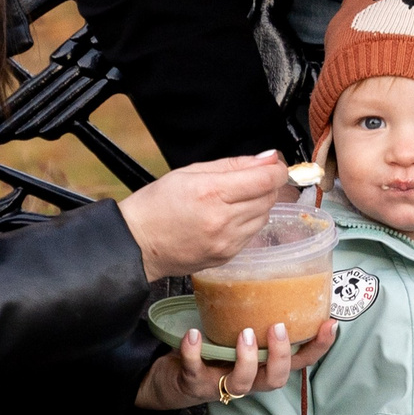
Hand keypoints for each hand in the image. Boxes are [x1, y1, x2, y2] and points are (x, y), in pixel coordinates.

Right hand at [117, 151, 290, 281]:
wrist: (138, 244)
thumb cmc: (156, 206)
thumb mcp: (190, 172)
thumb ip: (233, 164)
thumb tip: (267, 158)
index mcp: (211, 193)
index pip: (265, 180)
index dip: (276, 169)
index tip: (273, 164)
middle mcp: (222, 220)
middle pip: (268, 198)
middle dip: (265, 184)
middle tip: (250, 178)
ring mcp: (226, 242)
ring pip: (264, 216)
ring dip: (257, 204)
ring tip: (232, 200)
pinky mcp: (227, 256)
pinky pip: (252, 234)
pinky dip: (247, 222)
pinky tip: (226, 217)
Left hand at [136, 317, 337, 410]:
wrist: (174, 374)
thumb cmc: (213, 347)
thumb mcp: (239, 328)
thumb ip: (255, 310)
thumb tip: (270, 260)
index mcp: (265, 365)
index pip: (301, 361)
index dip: (318, 347)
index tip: (329, 324)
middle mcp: (250, 379)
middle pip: (277, 378)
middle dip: (281, 355)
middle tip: (277, 328)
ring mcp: (222, 384)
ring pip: (243, 382)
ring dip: (247, 359)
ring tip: (244, 333)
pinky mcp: (195, 384)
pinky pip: (195, 371)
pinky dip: (194, 353)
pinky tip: (193, 334)